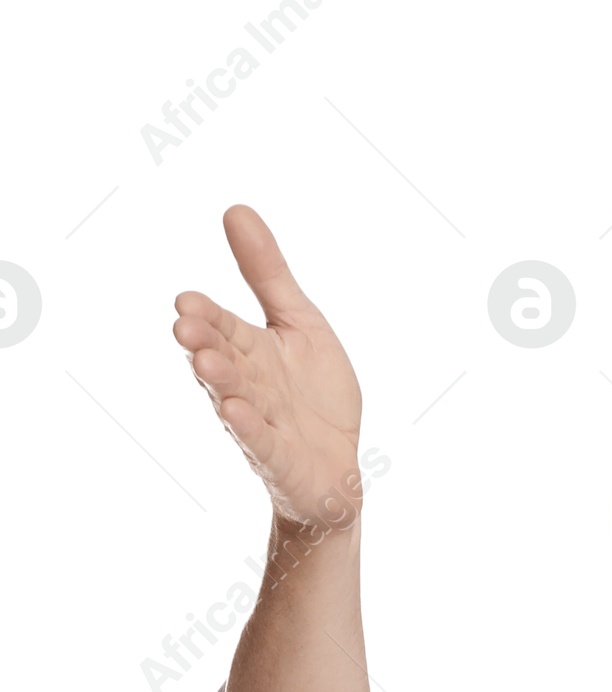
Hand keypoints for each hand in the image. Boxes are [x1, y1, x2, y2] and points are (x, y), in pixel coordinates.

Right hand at [173, 205, 362, 531]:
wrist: (335, 470)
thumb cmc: (313, 396)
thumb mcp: (300, 323)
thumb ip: (268, 274)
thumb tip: (235, 210)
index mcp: (250, 350)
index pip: (223, 326)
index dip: (206, 315)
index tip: (185, 300)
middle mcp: (248, 385)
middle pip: (223, 360)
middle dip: (205, 343)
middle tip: (184, 327)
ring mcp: (261, 424)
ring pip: (236, 399)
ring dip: (220, 383)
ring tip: (205, 362)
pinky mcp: (279, 459)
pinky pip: (262, 443)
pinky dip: (250, 429)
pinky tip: (237, 411)